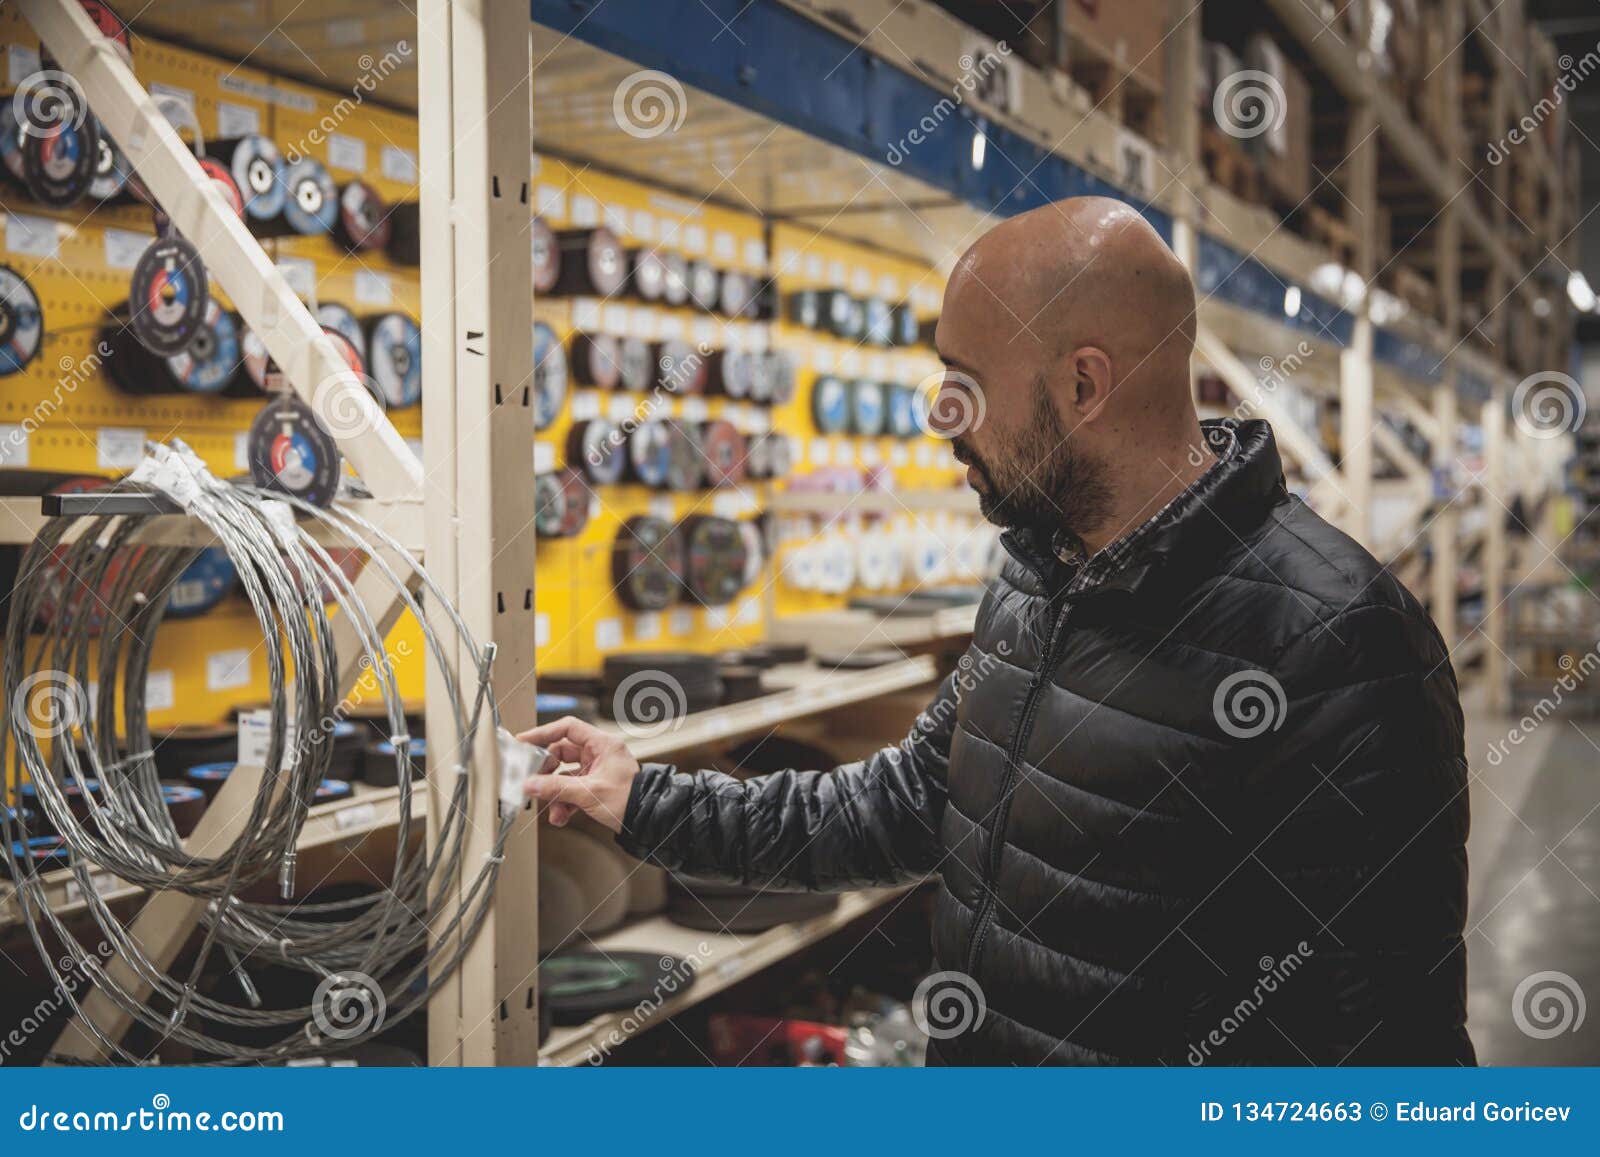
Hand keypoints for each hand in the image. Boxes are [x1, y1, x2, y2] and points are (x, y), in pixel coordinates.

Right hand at [516, 715, 640, 832]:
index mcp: (603, 744)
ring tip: (552, 810)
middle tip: (533, 783)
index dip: (543, 733)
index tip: (524, 741)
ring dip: (555, 793)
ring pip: (564, 775)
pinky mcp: (595, 786)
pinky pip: (572, 789)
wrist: (649, 820)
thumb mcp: (590, 793)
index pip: (567, 728)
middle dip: (547, 772)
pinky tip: (560, 817)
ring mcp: (596, 770)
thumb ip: (557, 788)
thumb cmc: (630, 800)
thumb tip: (530, 784)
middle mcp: (599, 754)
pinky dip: (564, 803)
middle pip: (561, 754)